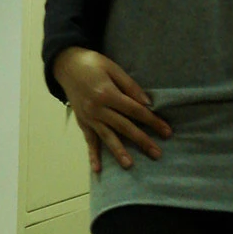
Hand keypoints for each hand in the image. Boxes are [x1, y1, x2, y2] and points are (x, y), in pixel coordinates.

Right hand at [52, 47, 171, 173]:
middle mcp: (97, 109)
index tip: (166, 131)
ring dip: (119, 152)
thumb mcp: (113, 68)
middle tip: (157, 154)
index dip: (152, 121)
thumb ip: (130, 86)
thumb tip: (147, 103)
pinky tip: (97, 169)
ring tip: (129, 165)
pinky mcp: (83, 122)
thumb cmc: (93, 64)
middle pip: (124, 127)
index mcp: (107, 93)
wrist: (66, 64)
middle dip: (142, 141)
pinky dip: (92, 155)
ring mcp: (89, 117)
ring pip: (107, 137)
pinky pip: (89, 141)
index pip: (135, 111)